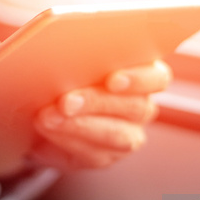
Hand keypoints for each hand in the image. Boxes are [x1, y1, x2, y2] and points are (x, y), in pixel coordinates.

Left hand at [31, 61, 171, 170]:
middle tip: (65, 101)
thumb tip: (65, 44)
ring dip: (79, 125)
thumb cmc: (65, 71)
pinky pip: (94, 154)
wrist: (43, 105)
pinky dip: (67, 140)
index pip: (157, 78)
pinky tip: (48, 130)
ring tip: (48, 117)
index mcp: (142, 74)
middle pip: (134, 107)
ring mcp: (128, 134)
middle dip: (96, 103)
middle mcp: (141, 106)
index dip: (139, 79)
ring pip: (116, 135)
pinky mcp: (106, 156)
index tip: (112, 80)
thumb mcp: (74, 58)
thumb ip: (81, 53)